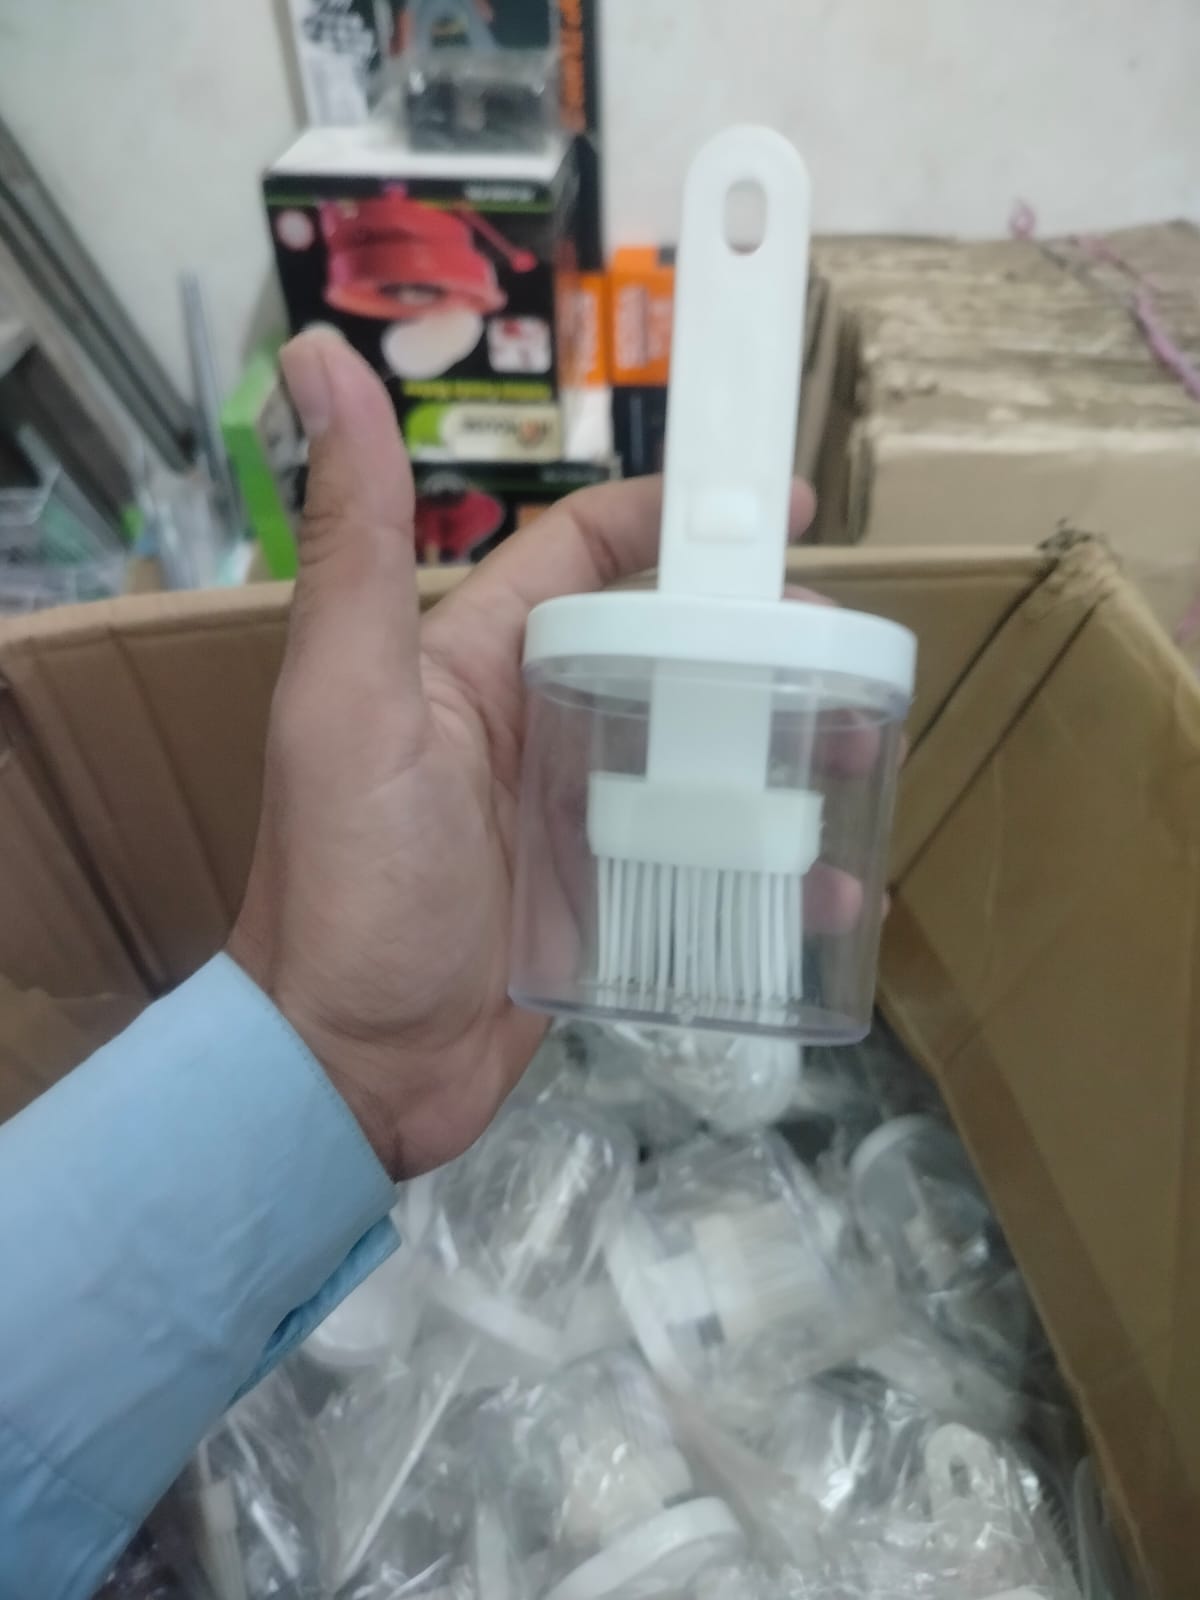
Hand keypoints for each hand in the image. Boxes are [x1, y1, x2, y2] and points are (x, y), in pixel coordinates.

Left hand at [228, 330, 817, 1178]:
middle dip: (757, 638)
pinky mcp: (603, 903)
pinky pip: (699, 860)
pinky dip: (765, 863)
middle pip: (666, 653)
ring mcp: (572, 820)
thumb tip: (318, 360)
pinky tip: (830, 881)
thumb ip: (356, 543)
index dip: (675, 516)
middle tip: (851, 653)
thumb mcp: (350, 700)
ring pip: (696, 754)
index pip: (588, 558)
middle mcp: (533, 728)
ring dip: (776, 746)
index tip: (777, 502)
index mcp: (477, 663)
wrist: (349, 1065)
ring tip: (865, 751)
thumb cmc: (349, 877)